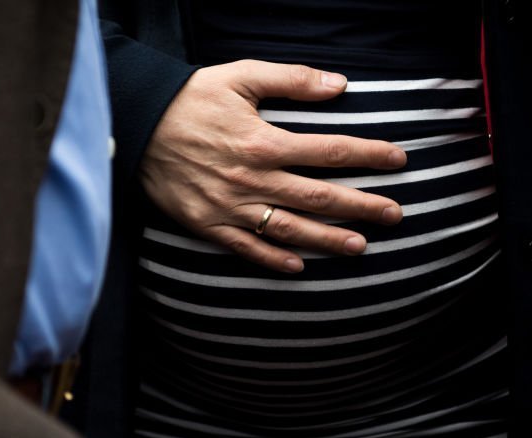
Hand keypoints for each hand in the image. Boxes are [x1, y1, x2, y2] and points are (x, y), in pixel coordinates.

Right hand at [140, 59, 407, 272]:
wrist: (133, 124)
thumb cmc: (189, 98)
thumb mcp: (240, 76)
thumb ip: (291, 80)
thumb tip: (339, 84)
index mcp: (264, 141)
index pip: (329, 151)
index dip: (368, 155)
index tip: (398, 159)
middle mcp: (252, 179)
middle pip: (319, 196)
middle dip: (362, 206)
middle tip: (396, 215)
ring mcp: (230, 206)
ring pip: (290, 228)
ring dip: (328, 239)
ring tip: (360, 247)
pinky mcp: (207, 225)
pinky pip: (246, 249)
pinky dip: (272, 261)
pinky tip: (299, 268)